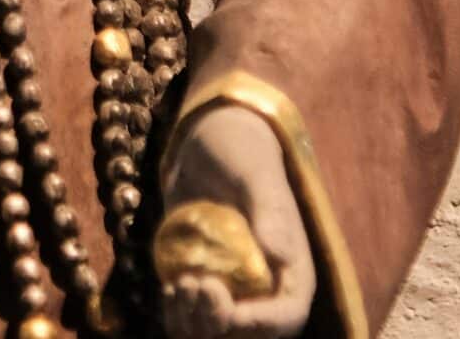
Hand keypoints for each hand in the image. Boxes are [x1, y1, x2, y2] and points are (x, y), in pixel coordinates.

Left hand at [159, 106, 316, 338]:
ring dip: (192, 324)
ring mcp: (234, 287)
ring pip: (216, 333)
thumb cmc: (240, 149)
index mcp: (292, 268)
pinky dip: (177, 315)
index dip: (255, 322)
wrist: (207, 140)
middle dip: (216, 325)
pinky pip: (192, 318)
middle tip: (189, 283)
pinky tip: (167, 287)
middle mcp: (266, 286)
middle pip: (249, 336)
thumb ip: (270, 214)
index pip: (286, 317)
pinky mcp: (204, 281)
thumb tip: (280, 255)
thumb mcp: (253, 174)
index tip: (217, 294)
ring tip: (176, 286)